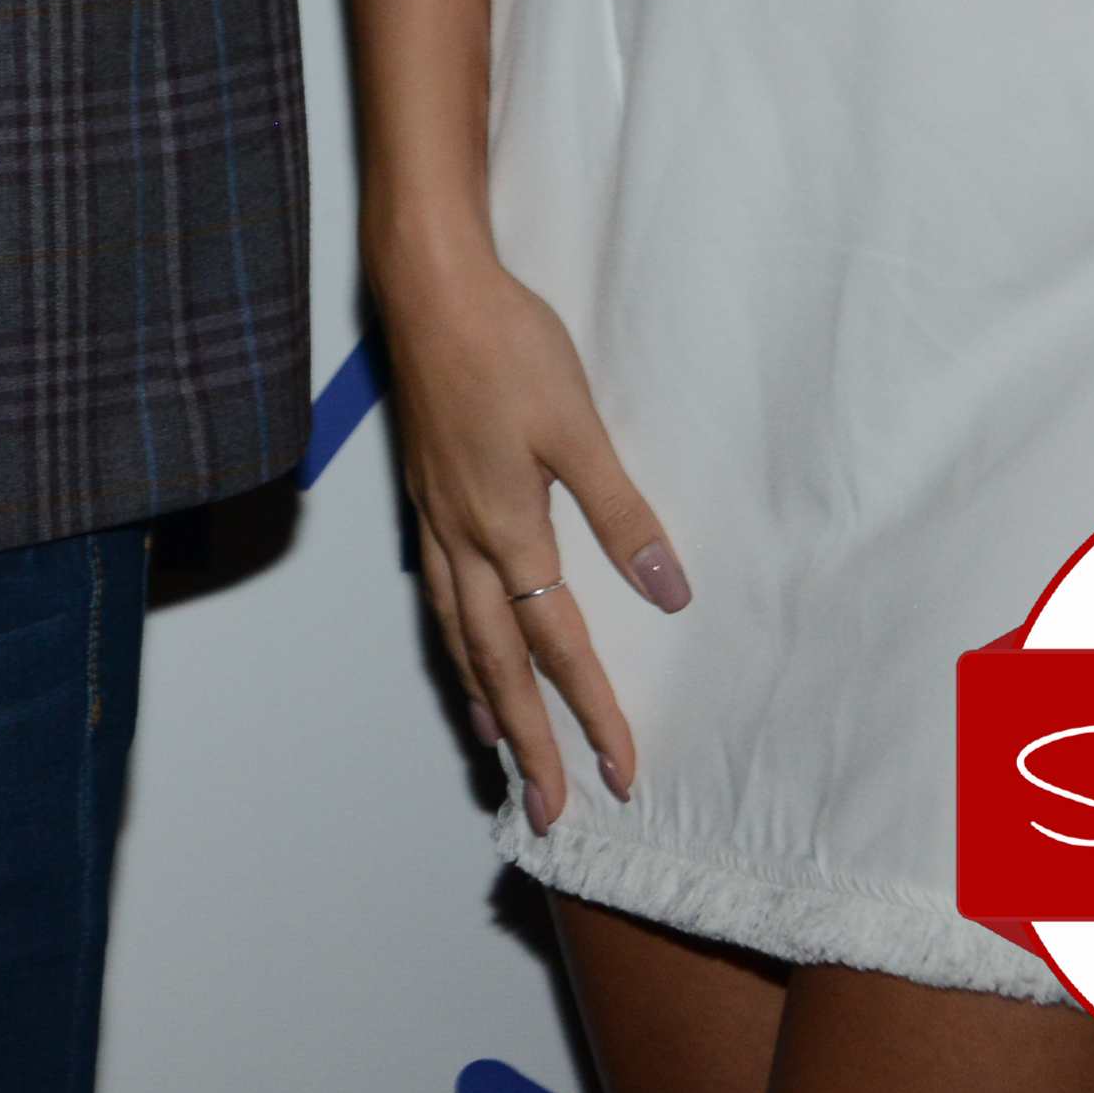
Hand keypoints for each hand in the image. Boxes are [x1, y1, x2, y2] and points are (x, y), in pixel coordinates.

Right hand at [368, 244, 690, 829]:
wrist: (427, 284)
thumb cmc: (506, 345)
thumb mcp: (577, 426)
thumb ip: (622, 513)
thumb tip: (670, 594)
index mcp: (506, 530)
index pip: (555, 647)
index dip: (592, 714)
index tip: (622, 774)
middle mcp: (462, 538)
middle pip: (494, 662)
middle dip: (527, 740)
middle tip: (549, 808)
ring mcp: (434, 516)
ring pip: (455, 632)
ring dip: (482, 697)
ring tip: (498, 746)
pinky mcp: (424, 491)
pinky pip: (436, 592)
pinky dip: (452, 638)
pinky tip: (460, 641)